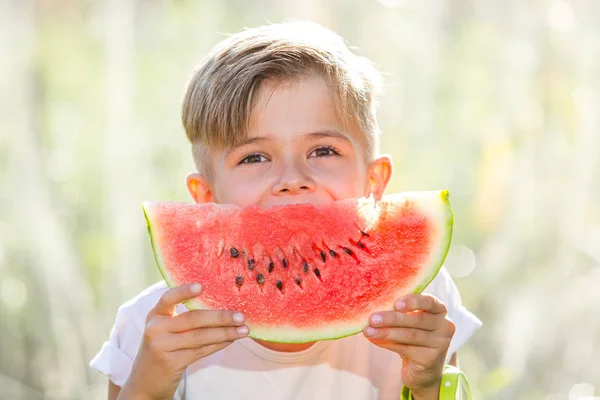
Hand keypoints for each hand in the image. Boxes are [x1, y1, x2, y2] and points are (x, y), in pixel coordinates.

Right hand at [119, 283, 248, 399]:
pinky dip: (218, 344)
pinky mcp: (171, 363)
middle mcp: (156, 329)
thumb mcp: (164, 330)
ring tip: (243, 330)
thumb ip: (182, 318)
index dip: (184, 292)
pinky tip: (231, 340)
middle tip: (241, 316)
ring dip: (225, 333)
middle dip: (220, 317)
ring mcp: (162, 347)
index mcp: (155, 315)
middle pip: (193, 319)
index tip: (201, 286)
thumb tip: (219, 305)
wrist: (145, 382)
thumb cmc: (162, 349)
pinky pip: (201, 351)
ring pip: (200, 337)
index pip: (168, 298)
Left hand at [363, 294, 454, 399]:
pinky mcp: (432, 359)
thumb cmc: (413, 338)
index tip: (396, 304)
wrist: (424, 370)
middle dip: (392, 319)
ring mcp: (441, 343)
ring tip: (368, 331)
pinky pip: (406, 349)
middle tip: (372, 319)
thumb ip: (399, 313)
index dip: (413, 301)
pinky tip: (375, 340)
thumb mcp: (410, 323)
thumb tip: (373, 309)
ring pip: (410, 335)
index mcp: (440, 310)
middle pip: (417, 319)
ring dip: (386, 332)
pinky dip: (387, 344)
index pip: (429, 302)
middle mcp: (445, 325)